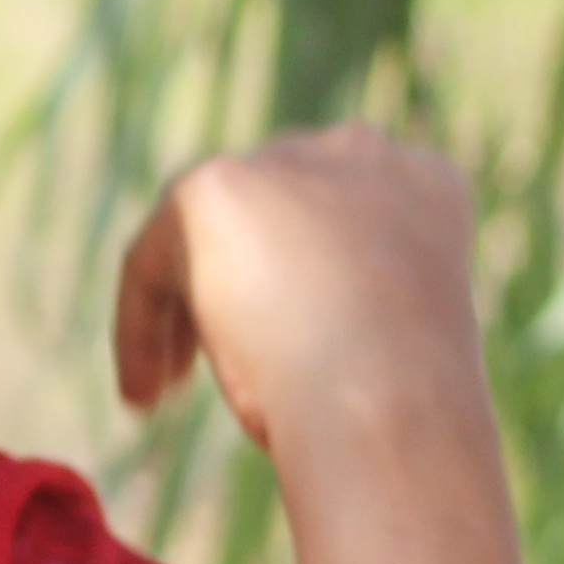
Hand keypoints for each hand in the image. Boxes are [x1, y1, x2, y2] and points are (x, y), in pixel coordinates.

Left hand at [110, 125, 490, 462]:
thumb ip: (352, 308)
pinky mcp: (212, 189)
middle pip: (266, 213)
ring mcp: (285, 163)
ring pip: (200, 237)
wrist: (388, 401)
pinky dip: (139, 330)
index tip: (271, 348)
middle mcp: (361, 154)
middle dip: (230, 284)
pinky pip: (150, 264)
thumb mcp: (394, 345)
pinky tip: (144, 393)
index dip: (295, 282)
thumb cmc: (405, 408)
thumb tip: (287, 340)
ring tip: (163, 390)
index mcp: (424, 185)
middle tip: (202, 366)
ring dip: (179, 311)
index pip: (340, 216)